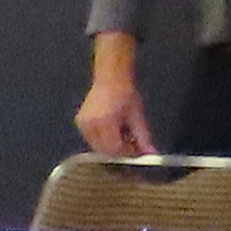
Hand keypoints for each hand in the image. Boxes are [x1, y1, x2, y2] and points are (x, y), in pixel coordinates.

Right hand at [76, 38, 152, 163]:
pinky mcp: (80, 123)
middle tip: (131, 145)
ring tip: (122, 134)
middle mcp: (91, 124)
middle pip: (105, 151)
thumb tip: (151, 153)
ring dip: (111, 146)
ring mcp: (83, 124)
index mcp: (106, 121)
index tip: (137, 151)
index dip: (127, 153)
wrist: (111, 76)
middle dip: (119, 151)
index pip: (115, 149)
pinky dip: (103, 140)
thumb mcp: (137, 115)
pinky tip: (113, 131)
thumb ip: (143, 137)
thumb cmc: (125, 92)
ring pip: (98, 147)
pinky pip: (92, 139)